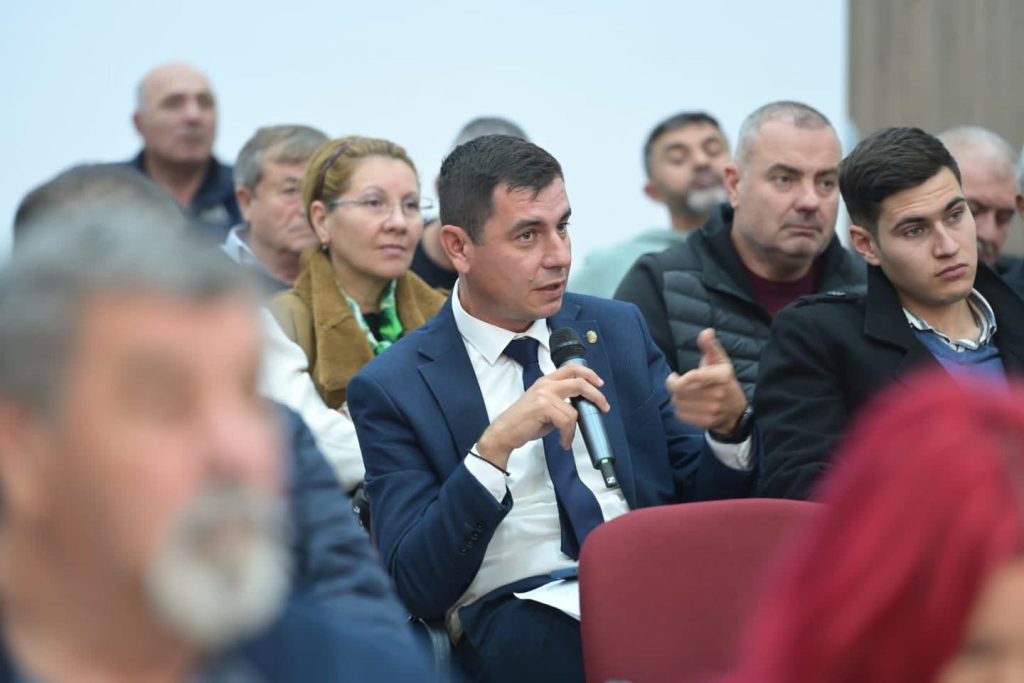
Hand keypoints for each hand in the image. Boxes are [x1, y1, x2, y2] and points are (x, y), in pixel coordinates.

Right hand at [476, 364, 610, 469]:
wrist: (504, 432)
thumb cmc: (523, 423)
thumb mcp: (544, 407)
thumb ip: (560, 402)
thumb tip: (581, 407)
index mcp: (545, 381)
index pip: (571, 368)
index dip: (589, 374)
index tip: (599, 384)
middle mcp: (545, 384)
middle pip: (579, 382)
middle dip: (596, 395)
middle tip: (604, 407)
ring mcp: (544, 394)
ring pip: (573, 410)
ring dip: (574, 429)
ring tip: (566, 438)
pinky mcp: (543, 407)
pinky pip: (566, 421)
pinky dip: (567, 435)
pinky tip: (562, 441)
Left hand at [666, 328, 746, 433]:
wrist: (736, 412)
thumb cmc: (724, 382)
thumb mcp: (721, 362)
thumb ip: (710, 347)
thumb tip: (706, 332)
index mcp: (721, 376)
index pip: (692, 377)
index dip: (678, 379)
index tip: (675, 376)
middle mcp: (717, 394)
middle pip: (680, 391)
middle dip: (675, 386)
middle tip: (678, 384)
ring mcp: (712, 409)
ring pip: (678, 402)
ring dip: (677, 398)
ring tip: (685, 394)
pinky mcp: (706, 421)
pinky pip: (680, 414)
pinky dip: (680, 409)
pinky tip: (688, 405)